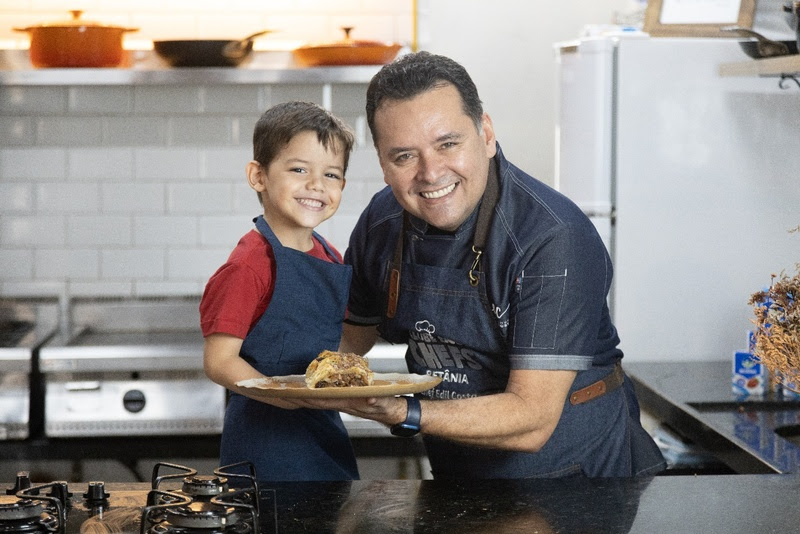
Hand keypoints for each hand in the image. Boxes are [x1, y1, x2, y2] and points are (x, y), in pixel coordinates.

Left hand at [281, 396, 405, 425]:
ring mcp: (346, 404)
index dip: (313, 397)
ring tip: (292, 394)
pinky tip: (309, 396)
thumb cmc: (388, 405)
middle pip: (320, 402)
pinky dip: (317, 399)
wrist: (395, 413)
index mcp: (351, 403)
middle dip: (303, 399)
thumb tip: (370, 398)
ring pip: (323, 402)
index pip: (328, 400)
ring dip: (308, 399)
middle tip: (287, 394)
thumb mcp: (384, 401)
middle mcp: (345, 404)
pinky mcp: (347, 402)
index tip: (299, 394)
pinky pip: (329, 401)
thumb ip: (377, 399)